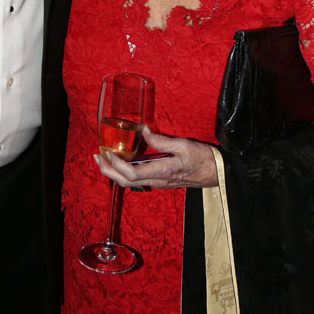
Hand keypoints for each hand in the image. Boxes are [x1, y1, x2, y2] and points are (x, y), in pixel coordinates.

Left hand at [94, 126, 218, 189]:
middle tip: (96, 156)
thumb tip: (144, 131)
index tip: (107, 153)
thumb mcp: (182, 145)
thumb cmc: (202, 158)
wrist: (216, 173)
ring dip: (114, 172)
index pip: (132, 174)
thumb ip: (161, 140)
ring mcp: (158, 183)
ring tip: (104, 158)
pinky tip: (121, 161)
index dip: (116, 165)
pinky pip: (137, 179)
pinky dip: (124, 172)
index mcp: (161, 172)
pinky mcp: (160, 180)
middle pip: (125, 182)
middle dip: (107, 171)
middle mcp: (157, 181)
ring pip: (130, 183)